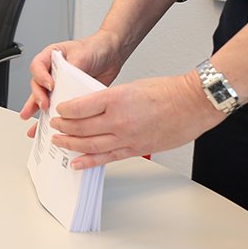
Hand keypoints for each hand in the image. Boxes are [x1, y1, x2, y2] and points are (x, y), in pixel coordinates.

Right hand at [19, 32, 126, 121]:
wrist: (112, 54)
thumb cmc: (95, 47)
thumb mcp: (81, 55)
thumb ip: (71, 70)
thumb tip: (64, 85)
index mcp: (50, 57)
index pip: (37, 66)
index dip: (41, 77)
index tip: (50, 86)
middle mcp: (52, 71)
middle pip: (37, 84)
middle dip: (36, 97)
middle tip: (43, 105)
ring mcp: (60, 84)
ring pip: (44, 97)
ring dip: (37, 109)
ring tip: (31, 117)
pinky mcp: (69, 94)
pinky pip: (60, 105)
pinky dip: (55, 115)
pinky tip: (50, 122)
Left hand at [46, 72, 222, 168]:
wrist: (192, 104)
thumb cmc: (167, 92)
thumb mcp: (131, 86)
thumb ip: (110, 98)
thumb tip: (93, 107)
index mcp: (116, 98)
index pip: (79, 107)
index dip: (65, 110)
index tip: (59, 110)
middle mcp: (118, 120)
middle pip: (81, 127)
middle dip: (63, 128)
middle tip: (54, 126)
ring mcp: (127, 137)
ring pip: (90, 145)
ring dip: (71, 144)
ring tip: (59, 142)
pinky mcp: (136, 149)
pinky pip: (107, 158)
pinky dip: (89, 161)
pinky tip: (77, 162)